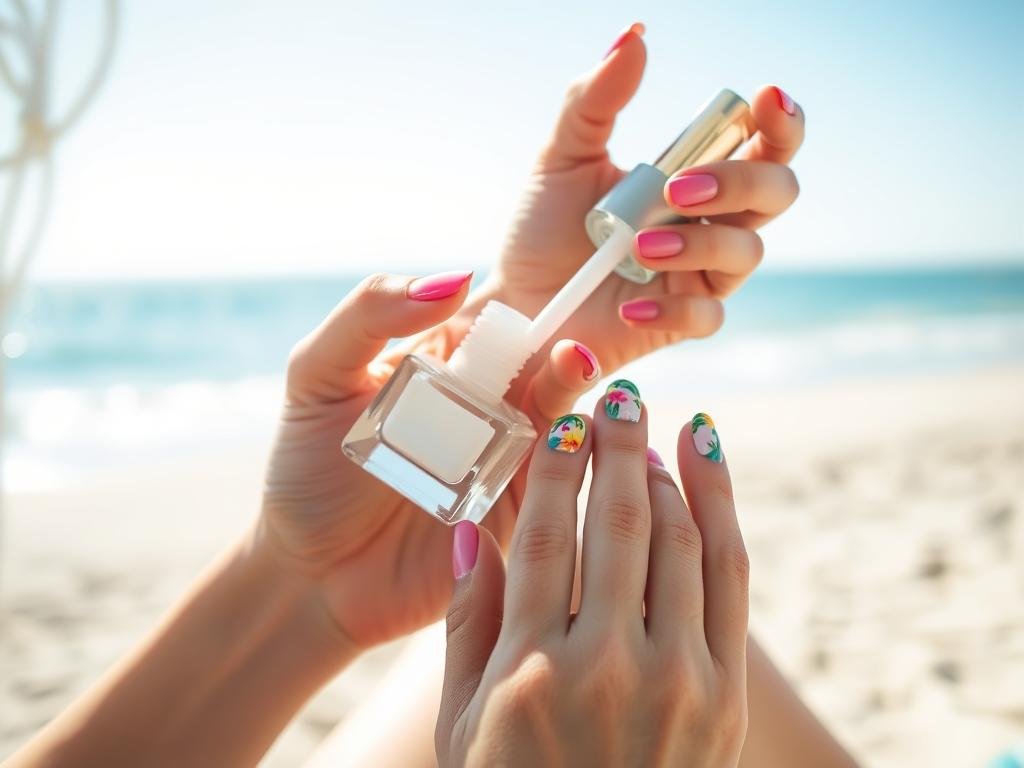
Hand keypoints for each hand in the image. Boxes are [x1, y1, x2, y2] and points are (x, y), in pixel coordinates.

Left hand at [259, 272, 598, 648]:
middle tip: (567, 331)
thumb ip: (368, 316)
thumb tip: (454, 277)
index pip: (495, 316)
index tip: (549, 276)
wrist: (310, 575)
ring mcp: (503, 453)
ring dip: (572, 384)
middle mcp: (479, 402)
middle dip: (560, 337)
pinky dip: (579, 448)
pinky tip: (579, 429)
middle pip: (537, 357)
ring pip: (559, 409)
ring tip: (572, 365)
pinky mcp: (519, 506)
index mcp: (440, 360)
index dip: (524, 299)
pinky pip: (563, 474)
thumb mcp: (318, 377)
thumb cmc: (306, 471)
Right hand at [436, 392, 749, 766]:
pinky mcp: (726, 693)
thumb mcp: (464, 719)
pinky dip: (721, 509)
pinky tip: (707, 462)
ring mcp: (678, 680)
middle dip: (617, 445)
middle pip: (617, 523)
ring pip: (679, 541)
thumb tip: (471, 527)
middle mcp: (608, 667)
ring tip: (652, 427)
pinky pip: (729, 577)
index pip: (543, 538)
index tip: (560, 418)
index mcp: (530, 672)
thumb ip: (466, 620)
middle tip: (616, 395)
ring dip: (666, 471)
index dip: (553, 467)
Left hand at [492, 23, 803, 381]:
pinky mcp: (680, 320)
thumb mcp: (562, 157)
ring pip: (747, 252)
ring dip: (700, 244)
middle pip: (776, 193)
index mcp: (695, 175)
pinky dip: (673, 307)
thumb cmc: (543, 227)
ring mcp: (699, 273)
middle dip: (742, 181)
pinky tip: (629, 303)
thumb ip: (596, 100)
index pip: (763, 143)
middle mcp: (710, 221)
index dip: (780, 122)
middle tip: (677, 188)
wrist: (516, 297)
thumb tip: (634, 36)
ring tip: (639, 246)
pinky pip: (707, 316)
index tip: (765, 97)